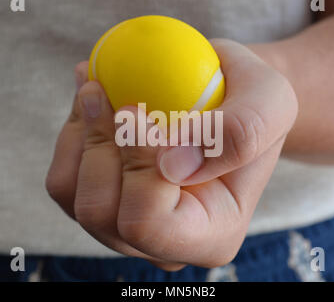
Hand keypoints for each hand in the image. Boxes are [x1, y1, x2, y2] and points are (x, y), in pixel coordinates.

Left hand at [46, 39, 297, 269]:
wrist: (226, 102)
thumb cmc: (251, 103)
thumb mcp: (271, 101)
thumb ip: (239, 133)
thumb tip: (172, 166)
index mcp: (211, 234)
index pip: (149, 223)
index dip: (136, 165)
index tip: (138, 110)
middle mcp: (163, 243)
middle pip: (100, 213)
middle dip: (100, 143)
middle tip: (111, 90)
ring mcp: (126, 227)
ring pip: (72, 195)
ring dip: (81, 134)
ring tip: (100, 89)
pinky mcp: (102, 202)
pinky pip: (62, 177)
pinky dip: (71, 134)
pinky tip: (94, 104)